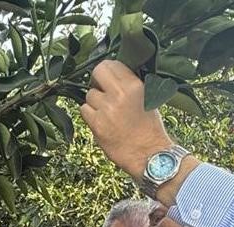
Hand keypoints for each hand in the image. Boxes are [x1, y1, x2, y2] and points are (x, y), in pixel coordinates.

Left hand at [80, 60, 169, 177]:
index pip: (111, 64)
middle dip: (97, 80)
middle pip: (97, 72)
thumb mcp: (147, 98)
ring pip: (89, 94)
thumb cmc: (149, 128)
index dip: (107, 71)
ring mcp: (107, 109)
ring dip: (95, 103)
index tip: (107, 79)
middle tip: (102, 91)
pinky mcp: (97, 124)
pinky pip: (84, 110)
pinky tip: (102, 122)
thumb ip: (130, 84)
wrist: (149, 154)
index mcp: (134, 85)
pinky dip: (90, 115)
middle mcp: (120, 94)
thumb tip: (113, 75)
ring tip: (107, 114)